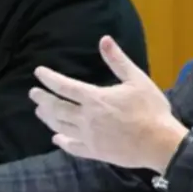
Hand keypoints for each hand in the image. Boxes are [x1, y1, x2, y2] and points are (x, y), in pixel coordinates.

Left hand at [30, 36, 188, 172]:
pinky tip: (57, 139)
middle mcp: (87, 118)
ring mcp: (89, 137)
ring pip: (61, 127)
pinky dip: (62, 142)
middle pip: (58, 108)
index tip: (38, 73)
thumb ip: (118, 60)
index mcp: (95, 98)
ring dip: (48, 118)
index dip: (50, 79)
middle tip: (33, 94)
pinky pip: (73, 147)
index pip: (65, 86)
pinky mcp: (95, 152)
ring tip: (40, 112)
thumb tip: (104, 39)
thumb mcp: (137, 79)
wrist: (159, 143)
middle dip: (43, 100)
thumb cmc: (151, 109)